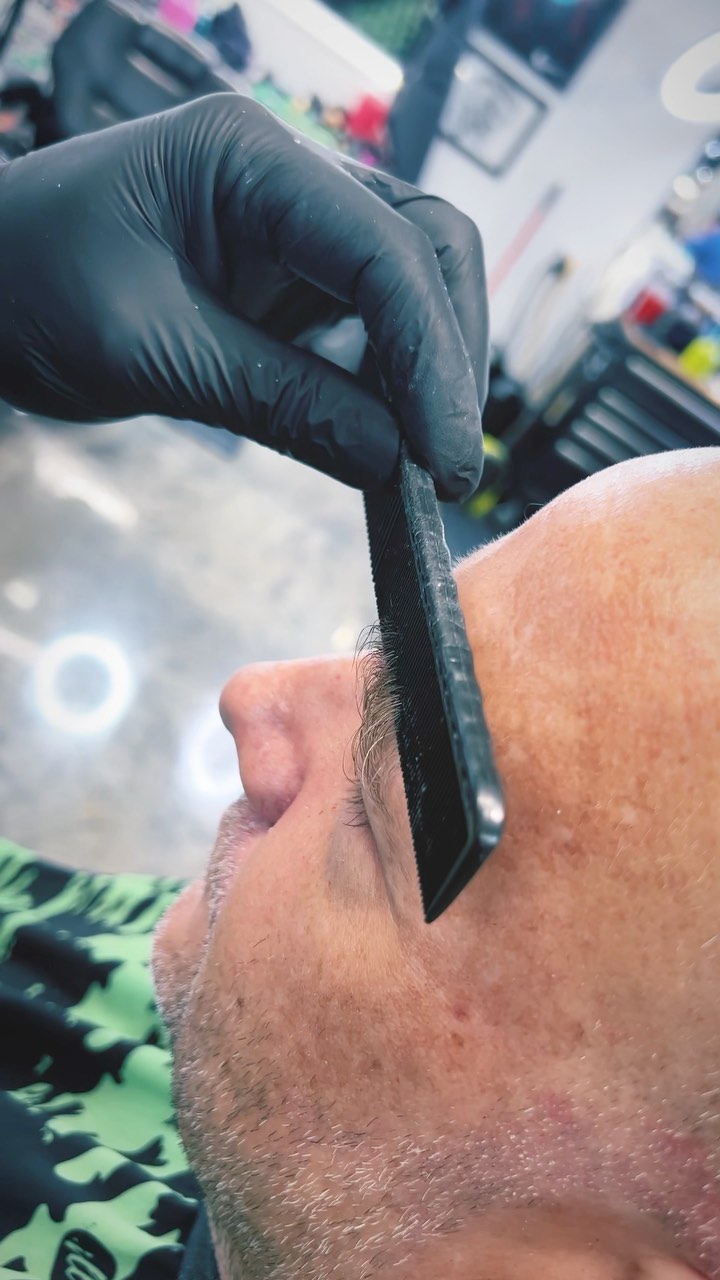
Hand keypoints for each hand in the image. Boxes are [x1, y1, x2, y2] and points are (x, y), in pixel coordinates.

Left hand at [0, 94, 488, 497]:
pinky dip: (386, 384)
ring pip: (409, 286)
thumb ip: (280, 402)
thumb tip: (392, 460)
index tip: (446, 459)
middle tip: (450, 466)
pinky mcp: (285, 277)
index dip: (430, 360)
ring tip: (425, 464)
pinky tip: (385, 438)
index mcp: (247, 158)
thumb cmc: (30, 288)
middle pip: (424, 248)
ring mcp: (292, 224)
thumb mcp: (153, 352)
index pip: (383, 249)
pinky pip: (363, 325)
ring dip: (429, 372)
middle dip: (450, 356)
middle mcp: (287, 176)